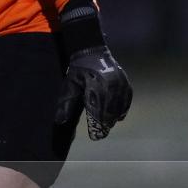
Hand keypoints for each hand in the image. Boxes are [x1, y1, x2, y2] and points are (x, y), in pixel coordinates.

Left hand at [55, 0, 132, 139]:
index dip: (97, 125)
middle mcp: (111, 85)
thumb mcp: (69, 85)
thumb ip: (66, 103)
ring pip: (120, 107)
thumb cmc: (78, 70)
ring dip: (114, 117)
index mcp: (96, 86)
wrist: (92, 51)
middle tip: (101, 132)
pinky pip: (127, 99)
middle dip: (106, 123)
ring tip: (108, 124)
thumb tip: (60, 120)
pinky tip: (118, 116)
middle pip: (110, 111)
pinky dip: (123, 108)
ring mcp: (121, 83)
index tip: (95, 136)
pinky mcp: (126, 82)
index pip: (98, 111)